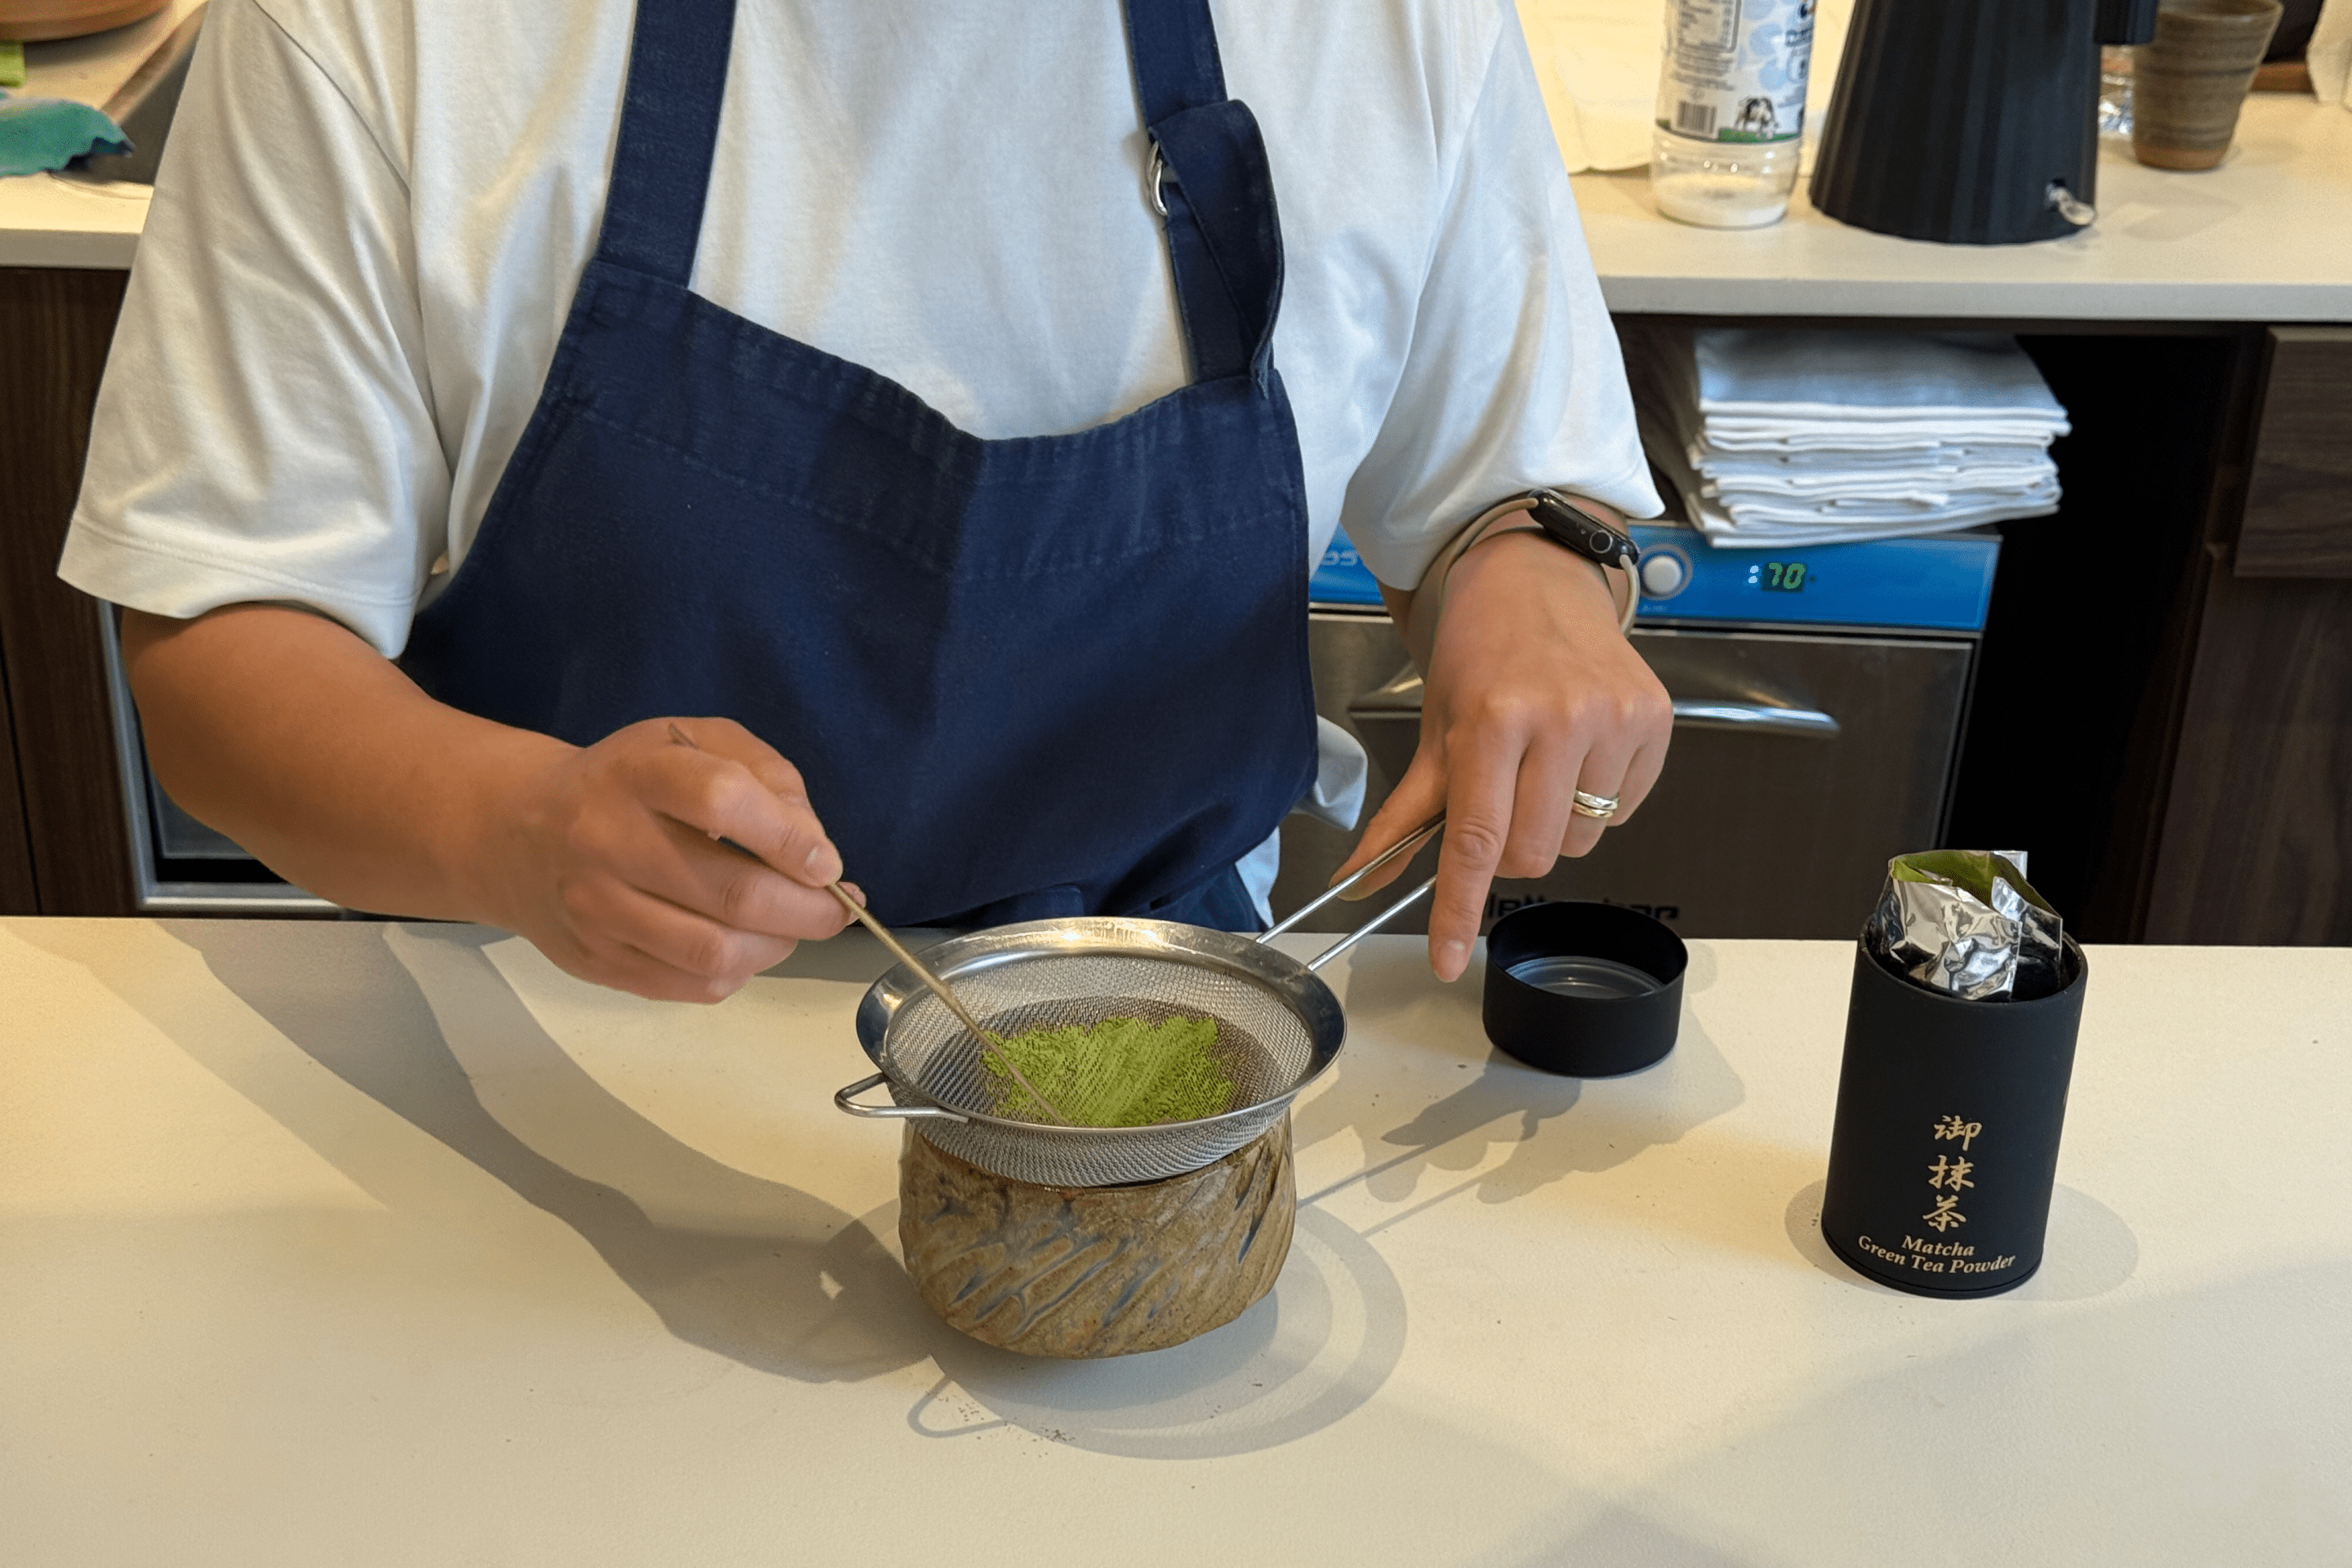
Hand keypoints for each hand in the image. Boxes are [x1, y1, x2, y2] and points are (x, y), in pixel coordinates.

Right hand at [470, 716, 854, 1002]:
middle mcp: (607, 842)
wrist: (521, 834)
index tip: (826, 862)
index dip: (790, 838)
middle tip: (834, 909)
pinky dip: (738, 972)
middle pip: (732, 894)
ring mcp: (597, 910)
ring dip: (777, 947)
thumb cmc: (629, 784)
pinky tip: (743, 945)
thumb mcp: (693, 742)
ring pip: (716, 953)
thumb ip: (765, 775)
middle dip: (806, 911)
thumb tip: (815, 847)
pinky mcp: (597, 961)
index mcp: (638, 774)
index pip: (722, 801)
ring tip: (790, 927)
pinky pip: (692, 986)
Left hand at [1333, 527, 1672, 980]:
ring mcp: (1615, 720)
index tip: (1445, 958)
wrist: (1537, 581)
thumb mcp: (1434, 729)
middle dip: (1509, 849)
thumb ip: (1403, 817)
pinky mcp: (1654, 721)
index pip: (1476, 841)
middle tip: (1499, 797)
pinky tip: (1580, 752)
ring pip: (1581, 841)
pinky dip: (1597, 800)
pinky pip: (1622, 811)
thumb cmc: (1481, 652)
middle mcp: (1561, 718)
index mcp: (1494, 719)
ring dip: (1555, 824)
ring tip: (1541, 766)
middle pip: (1533, 855)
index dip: (1457, 909)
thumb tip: (1358, 881)